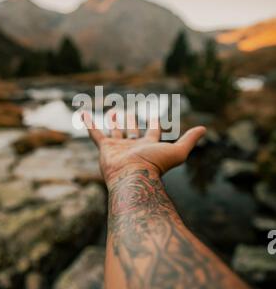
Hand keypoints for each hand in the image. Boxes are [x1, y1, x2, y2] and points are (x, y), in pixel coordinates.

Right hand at [83, 111, 205, 183]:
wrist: (132, 177)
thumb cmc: (155, 166)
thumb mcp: (178, 151)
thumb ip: (190, 140)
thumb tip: (204, 128)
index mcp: (148, 146)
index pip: (151, 132)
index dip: (153, 124)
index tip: (153, 115)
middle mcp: (133, 147)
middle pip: (132, 131)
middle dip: (131, 122)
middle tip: (128, 111)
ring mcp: (118, 147)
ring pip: (116, 131)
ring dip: (115, 122)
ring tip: (115, 112)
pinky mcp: (105, 148)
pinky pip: (95, 133)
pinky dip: (89, 123)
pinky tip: (84, 113)